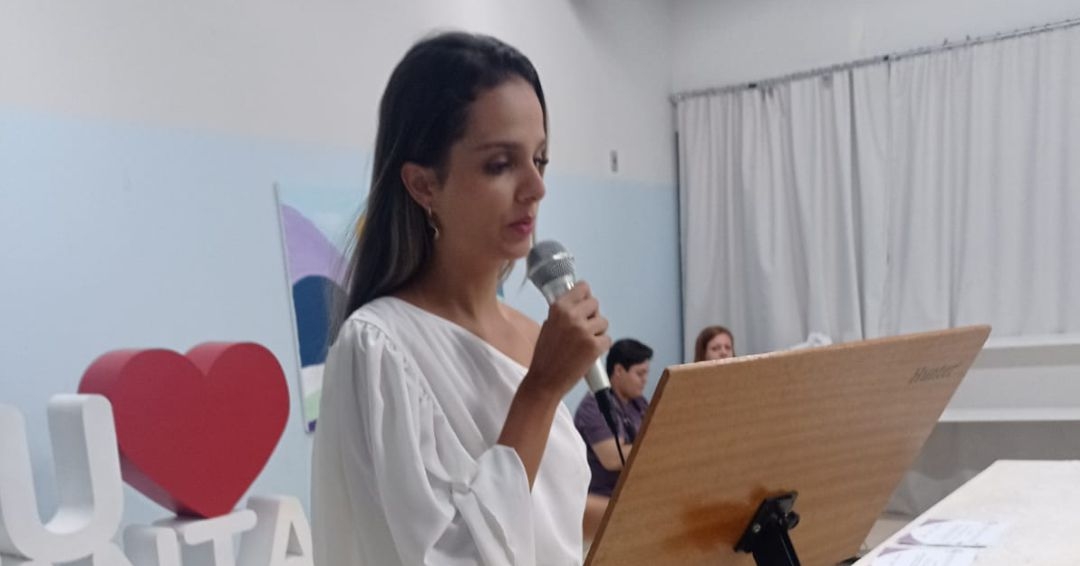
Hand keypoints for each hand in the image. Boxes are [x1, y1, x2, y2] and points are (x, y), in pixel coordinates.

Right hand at [525, 281, 610, 397]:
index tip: (584, 304)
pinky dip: (601, 346)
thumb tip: (580, 303)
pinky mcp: (594, 346)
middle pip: (595, 304)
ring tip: (584, 343)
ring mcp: (584, 331)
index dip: (585, 297)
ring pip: (603, 322)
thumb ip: (564, 313)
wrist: (544, 380)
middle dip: (592, 315)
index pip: (583, 288)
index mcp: (559, 308)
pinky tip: (588, 353)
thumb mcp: (549, 325)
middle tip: (583, 329)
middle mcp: (572, 316)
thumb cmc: (545, 355)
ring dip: (597, 331)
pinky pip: (607, 339)